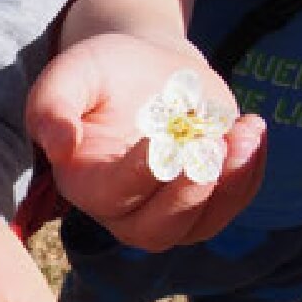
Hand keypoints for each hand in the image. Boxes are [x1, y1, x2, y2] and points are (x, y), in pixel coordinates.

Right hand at [26, 32, 266, 250]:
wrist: (144, 69)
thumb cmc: (101, 73)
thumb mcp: (69, 76)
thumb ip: (51, 106)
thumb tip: (60, 145)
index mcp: (83, 184)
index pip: (112, 197)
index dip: (142, 173)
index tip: (164, 134)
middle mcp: (120, 210)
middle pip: (155, 231)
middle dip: (188, 192)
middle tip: (208, 141)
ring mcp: (164, 212)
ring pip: (197, 226)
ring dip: (229, 184)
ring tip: (243, 131)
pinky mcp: (202, 201)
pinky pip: (229, 206)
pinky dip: (247, 173)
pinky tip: (249, 130)